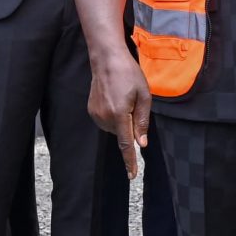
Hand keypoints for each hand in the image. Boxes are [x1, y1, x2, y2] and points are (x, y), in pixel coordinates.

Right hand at [88, 48, 152, 177]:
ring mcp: (96, 114)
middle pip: (122, 134)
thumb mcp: (144, 95)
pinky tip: (114, 99)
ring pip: (114, 129)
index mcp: (120, 114)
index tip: (131, 175)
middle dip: (130, 126)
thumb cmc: (129, 74)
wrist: (106, 59)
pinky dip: (113, 116)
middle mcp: (105, 117)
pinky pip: (106, 122)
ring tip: (122, 98)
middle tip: (133, 104)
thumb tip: (141, 143)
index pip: (126, 144)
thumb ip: (143, 121)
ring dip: (121, 121)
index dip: (129, 161)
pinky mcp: (91, 110)